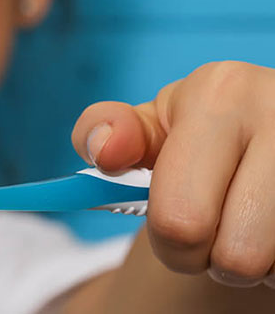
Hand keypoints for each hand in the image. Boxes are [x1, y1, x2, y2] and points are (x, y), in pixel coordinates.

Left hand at [71, 61, 274, 288]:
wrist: (267, 133)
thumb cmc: (200, 140)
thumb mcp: (151, 129)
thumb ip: (104, 131)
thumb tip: (104, 151)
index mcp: (223, 92)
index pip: (180, 219)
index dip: (170, 242)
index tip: (177, 222)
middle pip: (237, 258)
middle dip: (213, 258)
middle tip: (218, 227)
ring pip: (274, 270)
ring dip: (257, 264)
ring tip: (253, 222)